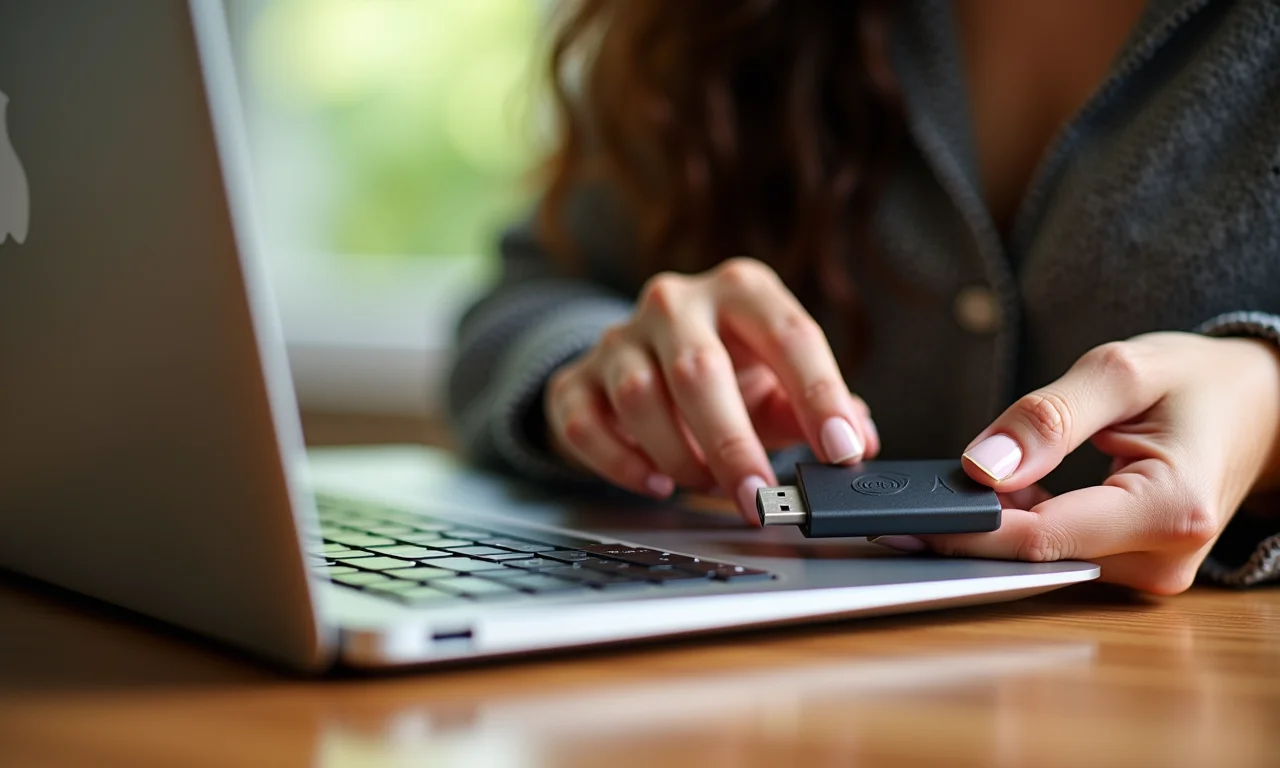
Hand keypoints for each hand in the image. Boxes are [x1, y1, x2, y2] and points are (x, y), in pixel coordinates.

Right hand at [543, 257, 878, 520]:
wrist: (643, 362)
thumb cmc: (727, 371)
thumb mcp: (776, 381)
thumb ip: (816, 407)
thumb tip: (861, 437)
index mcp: (741, 290)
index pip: (788, 335)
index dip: (820, 395)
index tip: (842, 450)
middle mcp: (676, 301)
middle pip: (698, 370)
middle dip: (733, 445)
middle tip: (761, 499)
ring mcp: (618, 337)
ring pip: (640, 398)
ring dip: (679, 457)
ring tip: (710, 486)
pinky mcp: (574, 378)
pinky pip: (587, 426)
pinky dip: (623, 465)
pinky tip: (657, 483)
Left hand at [892, 333, 1279, 593]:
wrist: (1258, 409)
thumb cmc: (1196, 382)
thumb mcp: (1121, 371)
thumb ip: (1048, 416)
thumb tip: (979, 466)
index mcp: (1168, 509)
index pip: (1042, 538)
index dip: (966, 530)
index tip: (905, 518)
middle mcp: (1162, 559)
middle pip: (1037, 557)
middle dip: (970, 529)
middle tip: (910, 497)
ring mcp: (1149, 574)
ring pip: (1042, 559)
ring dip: (995, 526)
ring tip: (960, 482)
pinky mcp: (1132, 570)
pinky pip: (1059, 554)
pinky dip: (1022, 525)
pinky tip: (1003, 491)